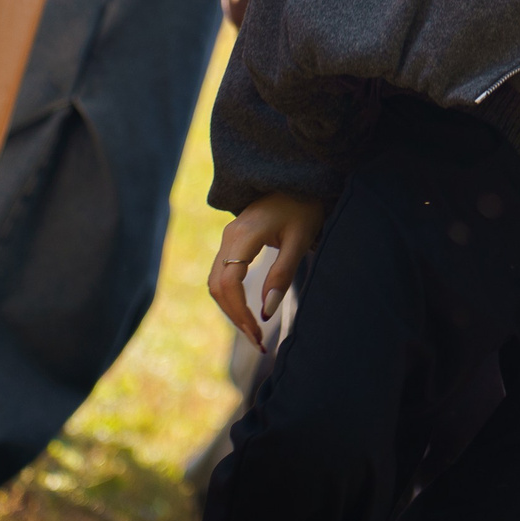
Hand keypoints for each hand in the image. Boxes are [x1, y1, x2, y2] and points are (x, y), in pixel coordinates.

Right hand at [208, 190, 323, 345]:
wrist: (298, 180)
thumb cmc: (304, 207)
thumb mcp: (300, 239)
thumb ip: (282, 274)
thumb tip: (267, 312)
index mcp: (243, 235)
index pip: (229, 282)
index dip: (240, 311)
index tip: (259, 332)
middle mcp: (229, 236)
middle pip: (218, 286)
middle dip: (235, 316)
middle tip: (258, 340)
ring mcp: (228, 238)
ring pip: (216, 282)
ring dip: (231, 309)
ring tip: (254, 332)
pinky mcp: (232, 242)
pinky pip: (222, 274)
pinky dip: (231, 297)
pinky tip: (248, 311)